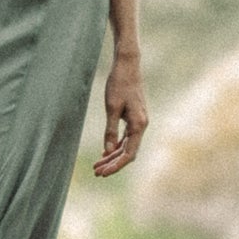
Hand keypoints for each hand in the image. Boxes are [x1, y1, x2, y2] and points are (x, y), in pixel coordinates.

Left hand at [95, 52, 147, 177]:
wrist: (127, 66)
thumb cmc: (119, 84)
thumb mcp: (111, 108)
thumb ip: (110, 130)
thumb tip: (108, 150)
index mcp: (138, 125)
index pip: (129, 153)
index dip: (116, 165)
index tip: (103, 173)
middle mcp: (141, 125)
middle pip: (128, 152)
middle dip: (112, 163)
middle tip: (96, 173)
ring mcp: (139, 122)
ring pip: (127, 145)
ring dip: (113, 156)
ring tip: (97, 165)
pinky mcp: (134, 117)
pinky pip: (126, 137)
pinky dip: (116, 145)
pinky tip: (105, 152)